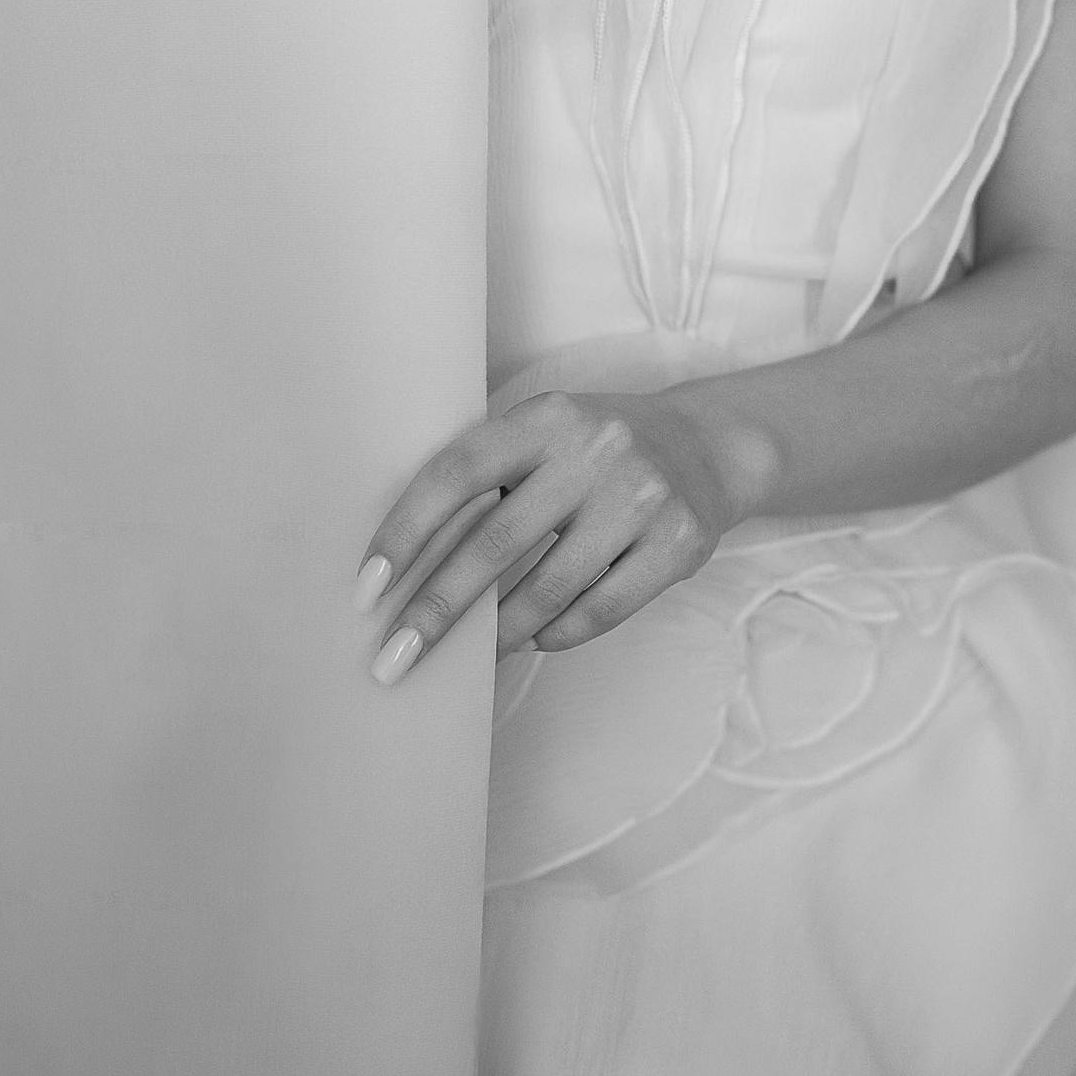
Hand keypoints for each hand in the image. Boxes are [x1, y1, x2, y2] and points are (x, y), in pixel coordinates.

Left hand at [355, 388, 734, 685]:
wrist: (709, 445)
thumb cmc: (597, 449)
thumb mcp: (545, 433)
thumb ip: (489, 476)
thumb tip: (404, 561)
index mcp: (545, 416)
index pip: (458, 471)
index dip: (405, 529)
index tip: (367, 588)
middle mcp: (594, 450)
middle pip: (495, 543)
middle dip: (436, 609)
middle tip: (392, 658)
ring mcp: (640, 497)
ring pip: (548, 589)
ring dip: (497, 634)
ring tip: (467, 659)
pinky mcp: (677, 544)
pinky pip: (599, 610)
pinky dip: (556, 633)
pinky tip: (535, 638)